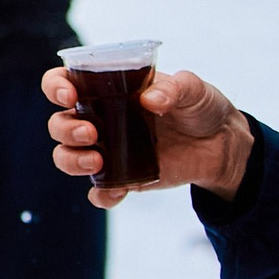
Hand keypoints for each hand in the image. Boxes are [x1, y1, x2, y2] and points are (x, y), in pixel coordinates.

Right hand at [42, 65, 254, 209]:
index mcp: (106, 90)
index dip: (55, 87)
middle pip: (58, 124)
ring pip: (67, 156)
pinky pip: (99, 191)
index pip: (63, 84)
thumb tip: (149, 101)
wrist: (223, 144)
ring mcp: (107, 150)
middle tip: (92, 133)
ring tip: (97, 162)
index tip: (69, 95)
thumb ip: (174, 88)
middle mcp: (98, 119)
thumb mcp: (193, 89)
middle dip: (66, 130)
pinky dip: (100, 195)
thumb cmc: (201, 107)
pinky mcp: (123, 178)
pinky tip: (114, 193)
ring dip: (72, 160)